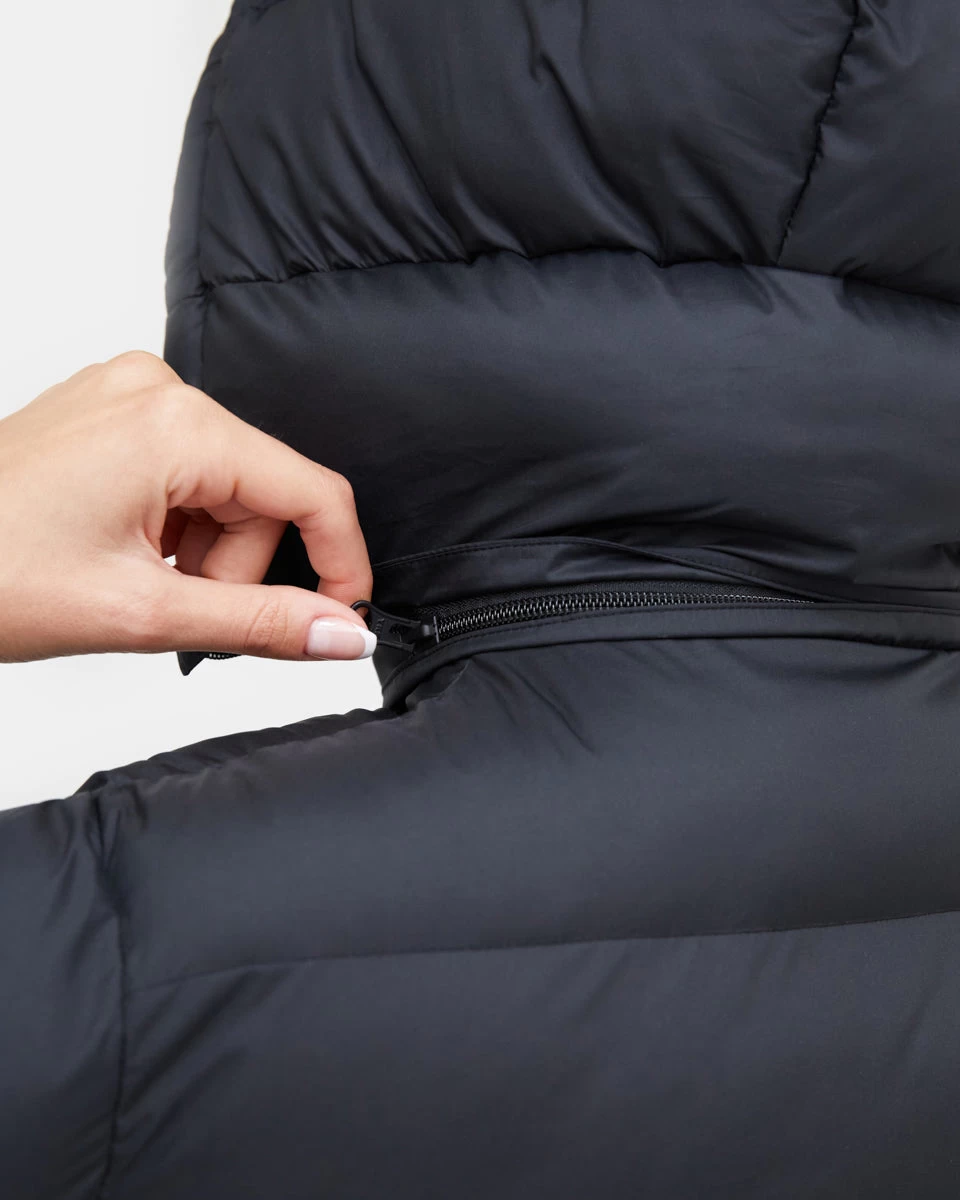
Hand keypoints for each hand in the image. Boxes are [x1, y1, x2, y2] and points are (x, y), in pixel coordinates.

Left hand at [0, 352, 375, 662]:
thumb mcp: (141, 613)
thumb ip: (259, 623)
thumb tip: (340, 634)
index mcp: (175, 424)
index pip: (312, 491)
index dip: (341, 564)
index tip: (340, 619)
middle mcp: (157, 390)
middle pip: (264, 494)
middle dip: (238, 567)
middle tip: (176, 610)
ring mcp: (128, 395)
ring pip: (224, 487)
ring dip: (203, 552)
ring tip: (137, 583)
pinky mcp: (108, 413)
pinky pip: (183, 472)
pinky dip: (173, 527)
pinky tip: (125, 554)